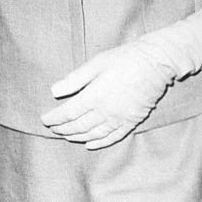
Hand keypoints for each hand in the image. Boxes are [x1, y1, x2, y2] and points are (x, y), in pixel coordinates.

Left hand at [41, 39, 176, 148]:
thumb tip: (54, 91)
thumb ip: (75, 79)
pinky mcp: (132, 121)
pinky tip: (90, 144)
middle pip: (78, 126)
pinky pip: (112, 137)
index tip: (44, 119)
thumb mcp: (98, 62)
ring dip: (77, 137)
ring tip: (67, 136)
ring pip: (93, 134)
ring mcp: (120, 119)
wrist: (157, 61)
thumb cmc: (126, 58)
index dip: (54, 118)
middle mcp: (106, 112)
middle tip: (53, 128)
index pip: (68, 113)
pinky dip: (99, 143)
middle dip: (62, 129)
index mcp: (95, 96)